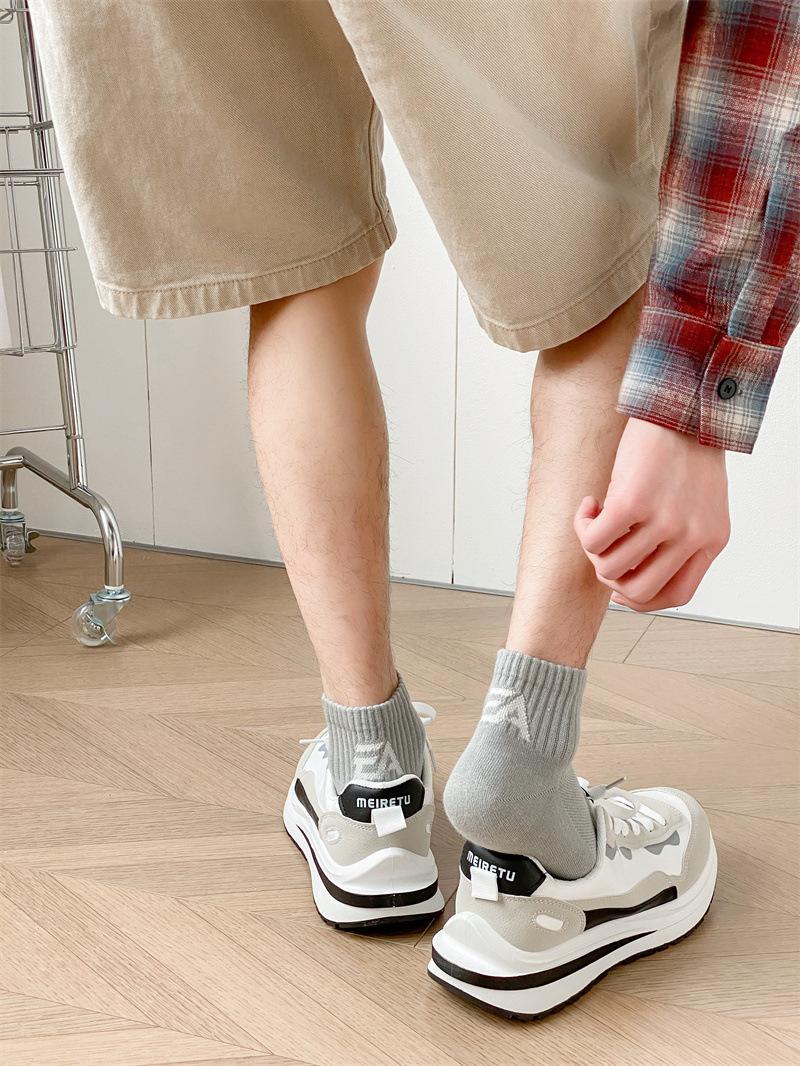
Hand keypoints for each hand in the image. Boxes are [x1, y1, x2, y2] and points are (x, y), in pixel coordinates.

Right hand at [573, 418, 729, 611]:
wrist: (682, 407)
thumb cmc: (687, 451)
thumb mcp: (700, 504)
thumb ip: (682, 538)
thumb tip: (635, 569)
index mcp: (711, 541)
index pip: (677, 595)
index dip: (643, 601)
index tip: (621, 590)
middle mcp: (691, 536)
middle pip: (639, 590)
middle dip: (611, 578)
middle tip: (603, 550)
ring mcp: (663, 522)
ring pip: (609, 567)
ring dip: (592, 547)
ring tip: (596, 518)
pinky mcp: (632, 502)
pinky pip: (593, 539)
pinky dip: (582, 525)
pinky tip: (589, 504)